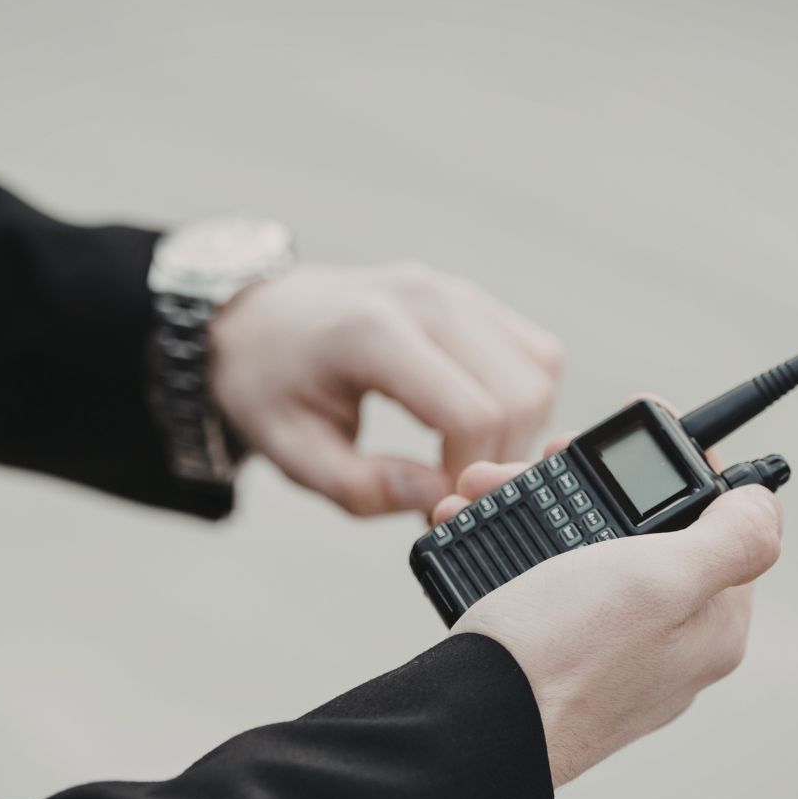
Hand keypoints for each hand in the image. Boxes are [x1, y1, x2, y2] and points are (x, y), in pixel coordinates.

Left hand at [208, 262, 563, 515]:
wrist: (257, 317)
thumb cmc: (268, 386)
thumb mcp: (292, 451)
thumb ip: (363, 486)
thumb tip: (440, 500)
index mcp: (374, 333)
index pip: (471, 413)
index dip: (467, 475)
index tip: (435, 508)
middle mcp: (427, 299)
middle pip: (520, 392)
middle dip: (500, 458)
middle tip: (454, 493)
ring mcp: (454, 290)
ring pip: (541, 369)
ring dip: (520, 429)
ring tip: (463, 461)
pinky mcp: (471, 297)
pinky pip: (535, 351)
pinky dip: (523, 398)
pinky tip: (474, 426)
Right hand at [434, 424, 782, 786]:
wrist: (470, 727)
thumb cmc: (563, 655)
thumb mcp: (662, 579)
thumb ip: (731, 537)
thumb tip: (766, 503)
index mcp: (711, 622)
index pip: (717, 517)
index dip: (672, 464)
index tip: (619, 436)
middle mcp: (667, 643)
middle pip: (640, 528)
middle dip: (582, 481)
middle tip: (536, 458)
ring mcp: (609, 656)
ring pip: (582, 551)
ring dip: (533, 506)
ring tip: (480, 490)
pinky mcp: (554, 663)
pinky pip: (541, 587)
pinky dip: (508, 551)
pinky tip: (469, 531)